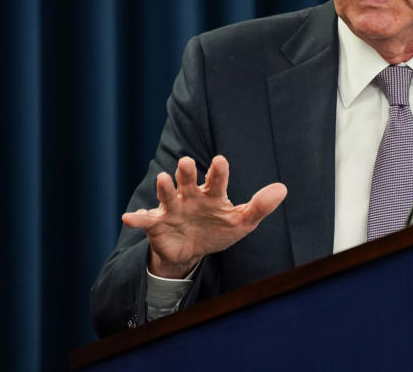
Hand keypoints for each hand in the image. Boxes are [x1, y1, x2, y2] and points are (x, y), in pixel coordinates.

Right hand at [122, 155, 287, 278]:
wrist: (191, 251)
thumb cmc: (217, 229)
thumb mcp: (241, 222)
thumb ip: (260, 206)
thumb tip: (283, 188)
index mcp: (211, 194)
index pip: (216, 180)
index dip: (218, 171)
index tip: (220, 161)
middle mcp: (189, 196)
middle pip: (187, 181)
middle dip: (185, 173)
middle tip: (186, 162)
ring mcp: (172, 208)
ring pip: (166, 195)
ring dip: (164, 187)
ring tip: (163, 179)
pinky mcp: (157, 224)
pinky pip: (146, 221)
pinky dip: (137, 218)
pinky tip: (129, 218)